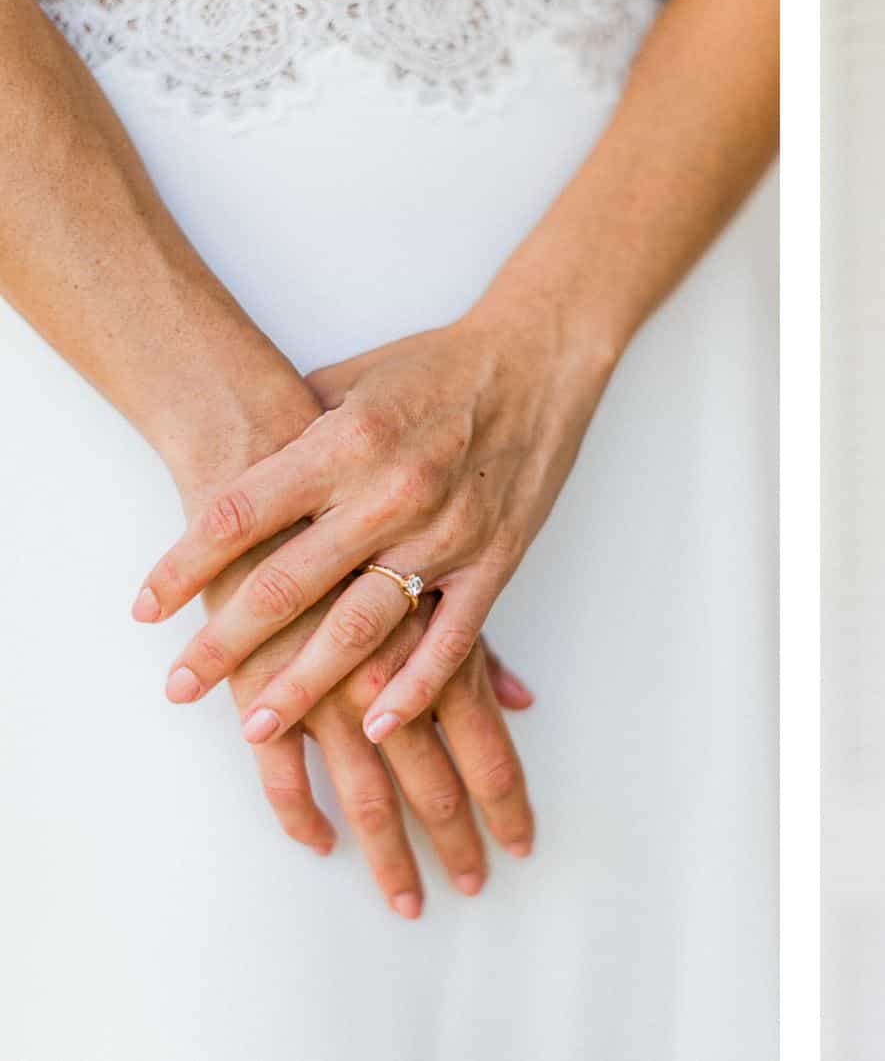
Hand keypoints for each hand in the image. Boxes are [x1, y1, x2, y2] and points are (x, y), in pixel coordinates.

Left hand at [133, 308, 615, 747]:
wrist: (540, 358)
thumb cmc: (439, 366)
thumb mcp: (350, 379)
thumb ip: (294, 435)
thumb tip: (234, 484)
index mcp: (347, 440)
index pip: (241, 514)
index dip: (183, 565)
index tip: (144, 610)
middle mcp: (392, 491)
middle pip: (288, 582)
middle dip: (224, 643)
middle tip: (179, 688)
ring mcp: (447, 532)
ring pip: (362, 624)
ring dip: (304, 683)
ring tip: (258, 726)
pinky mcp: (495, 559)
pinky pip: (451, 637)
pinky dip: (415, 687)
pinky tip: (377, 723)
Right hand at [202, 520, 538, 916]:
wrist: (268, 450)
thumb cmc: (366, 508)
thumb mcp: (439, 555)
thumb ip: (475, 644)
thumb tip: (523, 701)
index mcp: (442, 646)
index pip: (490, 752)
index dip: (506, 807)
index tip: (519, 850)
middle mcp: (392, 679)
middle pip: (435, 789)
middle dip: (455, 845)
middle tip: (466, 891)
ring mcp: (327, 689)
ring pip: (367, 797)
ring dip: (386, 856)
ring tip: (404, 901)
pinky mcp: (262, 685)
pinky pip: (281, 774)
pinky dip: (301, 814)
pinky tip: (319, 843)